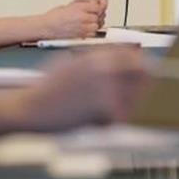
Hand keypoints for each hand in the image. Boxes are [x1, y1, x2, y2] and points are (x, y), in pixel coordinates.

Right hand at [12, 47, 148, 131]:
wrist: (33, 108)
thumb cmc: (47, 87)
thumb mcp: (70, 62)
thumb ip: (94, 59)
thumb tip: (115, 59)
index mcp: (97, 57)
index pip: (132, 57)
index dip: (140, 65)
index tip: (144, 71)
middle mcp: (105, 69)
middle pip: (141, 74)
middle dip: (143, 83)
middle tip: (141, 91)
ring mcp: (106, 89)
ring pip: (133, 97)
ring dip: (126, 104)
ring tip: (108, 111)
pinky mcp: (104, 109)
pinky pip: (119, 116)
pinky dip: (111, 120)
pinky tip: (95, 121)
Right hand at [42, 0, 107, 37]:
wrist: (47, 27)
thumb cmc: (55, 16)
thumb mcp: (71, 4)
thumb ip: (84, 3)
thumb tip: (96, 2)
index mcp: (78, 8)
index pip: (97, 6)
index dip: (97, 6)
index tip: (95, 6)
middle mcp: (81, 18)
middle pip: (99, 15)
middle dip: (97, 14)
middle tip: (91, 13)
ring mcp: (82, 28)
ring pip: (97, 25)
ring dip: (95, 23)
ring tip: (89, 21)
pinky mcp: (80, 35)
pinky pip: (93, 33)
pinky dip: (92, 31)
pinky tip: (86, 28)